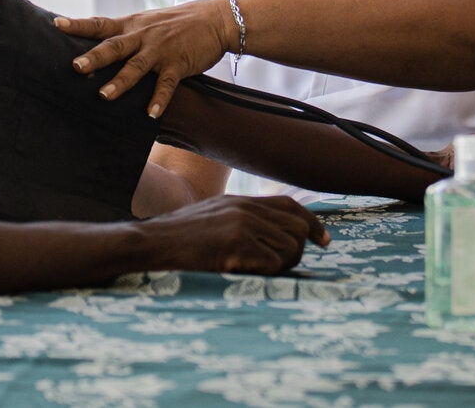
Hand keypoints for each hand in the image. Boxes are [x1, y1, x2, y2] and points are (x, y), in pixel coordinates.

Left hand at [54, 0, 236, 117]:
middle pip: (114, 47)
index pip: (100, 24)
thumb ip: (125, 35)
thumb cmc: (176, 24)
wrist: (215, 19)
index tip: (56, 24)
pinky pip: (166, 84)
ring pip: (136, 66)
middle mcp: (142, 36)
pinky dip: (159, 99)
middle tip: (76, 67)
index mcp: (131, 26)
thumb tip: (97, 49)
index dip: (78, 25)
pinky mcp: (178, 64)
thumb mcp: (147, 22)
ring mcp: (160, 50)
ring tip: (104, 96)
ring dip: (121, 81)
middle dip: (95, 58)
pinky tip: (151, 113)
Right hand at [141, 194, 329, 273]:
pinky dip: (268, 273)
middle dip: (297, 250)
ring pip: (289, 247)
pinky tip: (246, 273)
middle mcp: (245, 208)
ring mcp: (241, 224)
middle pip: (296, 227)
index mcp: (239, 200)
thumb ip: (240, 219)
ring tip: (259, 272)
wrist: (150, 244)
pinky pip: (274, 263)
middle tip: (283, 267)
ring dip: (283, 266)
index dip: (311, 222)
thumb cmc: (177, 240)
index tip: (324, 240)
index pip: (289, 205)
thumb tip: (269, 233)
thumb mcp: (211, 217)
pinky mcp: (236, 244)